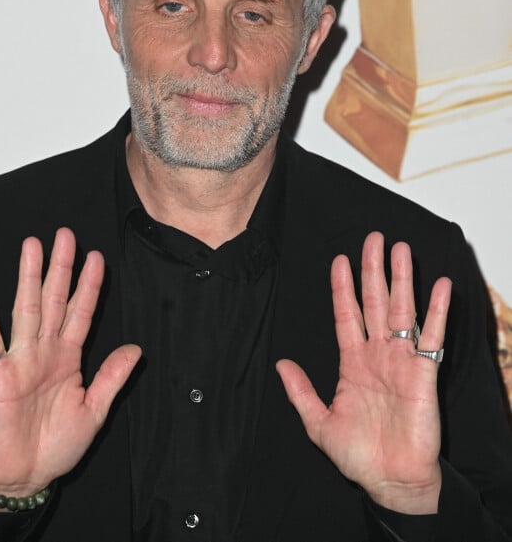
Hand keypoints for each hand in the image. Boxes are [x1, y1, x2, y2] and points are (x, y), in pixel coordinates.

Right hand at [0, 227, 140, 504]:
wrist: (25, 476)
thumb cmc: (56, 445)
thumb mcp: (94, 410)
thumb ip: (112, 377)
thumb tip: (136, 348)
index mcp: (68, 357)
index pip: (81, 312)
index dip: (89, 285)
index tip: (97, 257)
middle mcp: (45, 351)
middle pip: (54, 300)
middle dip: (60, 268)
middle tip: (65, 235)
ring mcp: (22, 359)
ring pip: (26, 309)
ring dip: (29, 277)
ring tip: (32, 246)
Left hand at [277, 231, 451, 513]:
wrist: (391, 481)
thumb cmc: (359, 456)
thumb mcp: (319, 422)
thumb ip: (301, 392)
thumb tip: (280, 364)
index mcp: (353, 362)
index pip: (346, 314)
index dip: (342, 288)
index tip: (339, 261)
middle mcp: (377, 354)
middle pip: (374, 302)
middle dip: (372, 270)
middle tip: (373, 239)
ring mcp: (401, 360)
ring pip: (401, 310)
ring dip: (402, 279)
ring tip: (401, 250)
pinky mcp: (424, 373)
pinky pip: (431, 335)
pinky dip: (437, 310)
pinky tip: (440, 286)